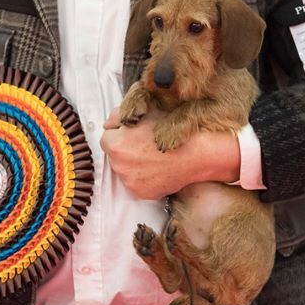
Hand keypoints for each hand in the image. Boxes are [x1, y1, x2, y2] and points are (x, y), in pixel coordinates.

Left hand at [101, 108, 240, 198]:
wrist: (197, 153)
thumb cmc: (173, 128)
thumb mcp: (145, 111)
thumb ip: (119, 115)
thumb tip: (108, 124)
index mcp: (116, 145)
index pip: (107, 136)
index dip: (121, 132)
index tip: (134, 131)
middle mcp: (119, 166)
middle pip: (114, 154)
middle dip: (124, 148)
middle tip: (145, 143)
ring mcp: (130, 182)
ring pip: (125, 169)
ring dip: (133, 163)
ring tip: (153, 155)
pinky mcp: (142, 193)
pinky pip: (136, 182)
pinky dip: (143, 176)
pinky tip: (157, 167)